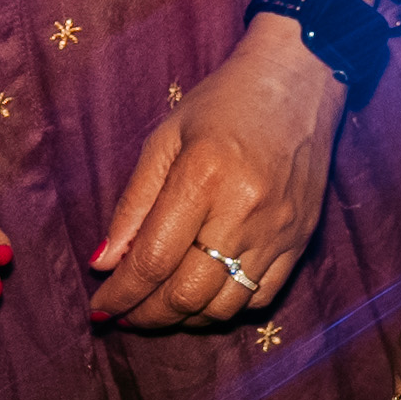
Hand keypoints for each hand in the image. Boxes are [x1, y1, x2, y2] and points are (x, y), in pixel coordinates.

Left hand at [90, 23, 343, 328]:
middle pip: (187, 294)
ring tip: (160, 308)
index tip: (99, 307)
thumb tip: (103, 263)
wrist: (300, 80)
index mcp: (202, 178)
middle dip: (146, 315)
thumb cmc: (224, 102)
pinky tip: (204, 294)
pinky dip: (225, 309)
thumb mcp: (165, 138)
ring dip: (183, 319)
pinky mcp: (301, 240)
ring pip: (223, 307)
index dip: (121, 293)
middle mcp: (244, 211)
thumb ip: (133, 204)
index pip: (152, 260)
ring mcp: (278, 231)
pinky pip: (260, 298)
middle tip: (124, 312)